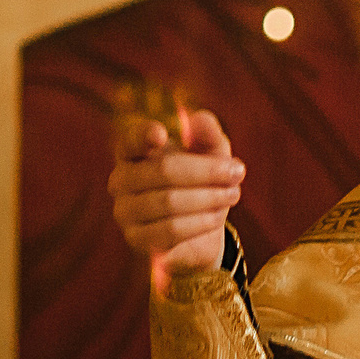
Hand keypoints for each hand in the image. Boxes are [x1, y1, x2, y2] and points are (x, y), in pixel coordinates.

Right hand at [108, 109, 243, 276]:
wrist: (200, 232)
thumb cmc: (202, 183)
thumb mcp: (212, 155)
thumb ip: (207, 134)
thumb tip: (198, 119)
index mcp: (133, 152)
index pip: (131, 139)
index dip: (144, 135)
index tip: (162, 135)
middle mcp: (121, 180)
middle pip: (164, 170)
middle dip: (207, 171)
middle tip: (238, 172)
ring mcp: (124, 211)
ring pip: (170, 202)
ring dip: (209, 198)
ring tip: (232, 194)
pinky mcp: (136, 239)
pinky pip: (170, 230)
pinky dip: (200, 222)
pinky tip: (217, 217)